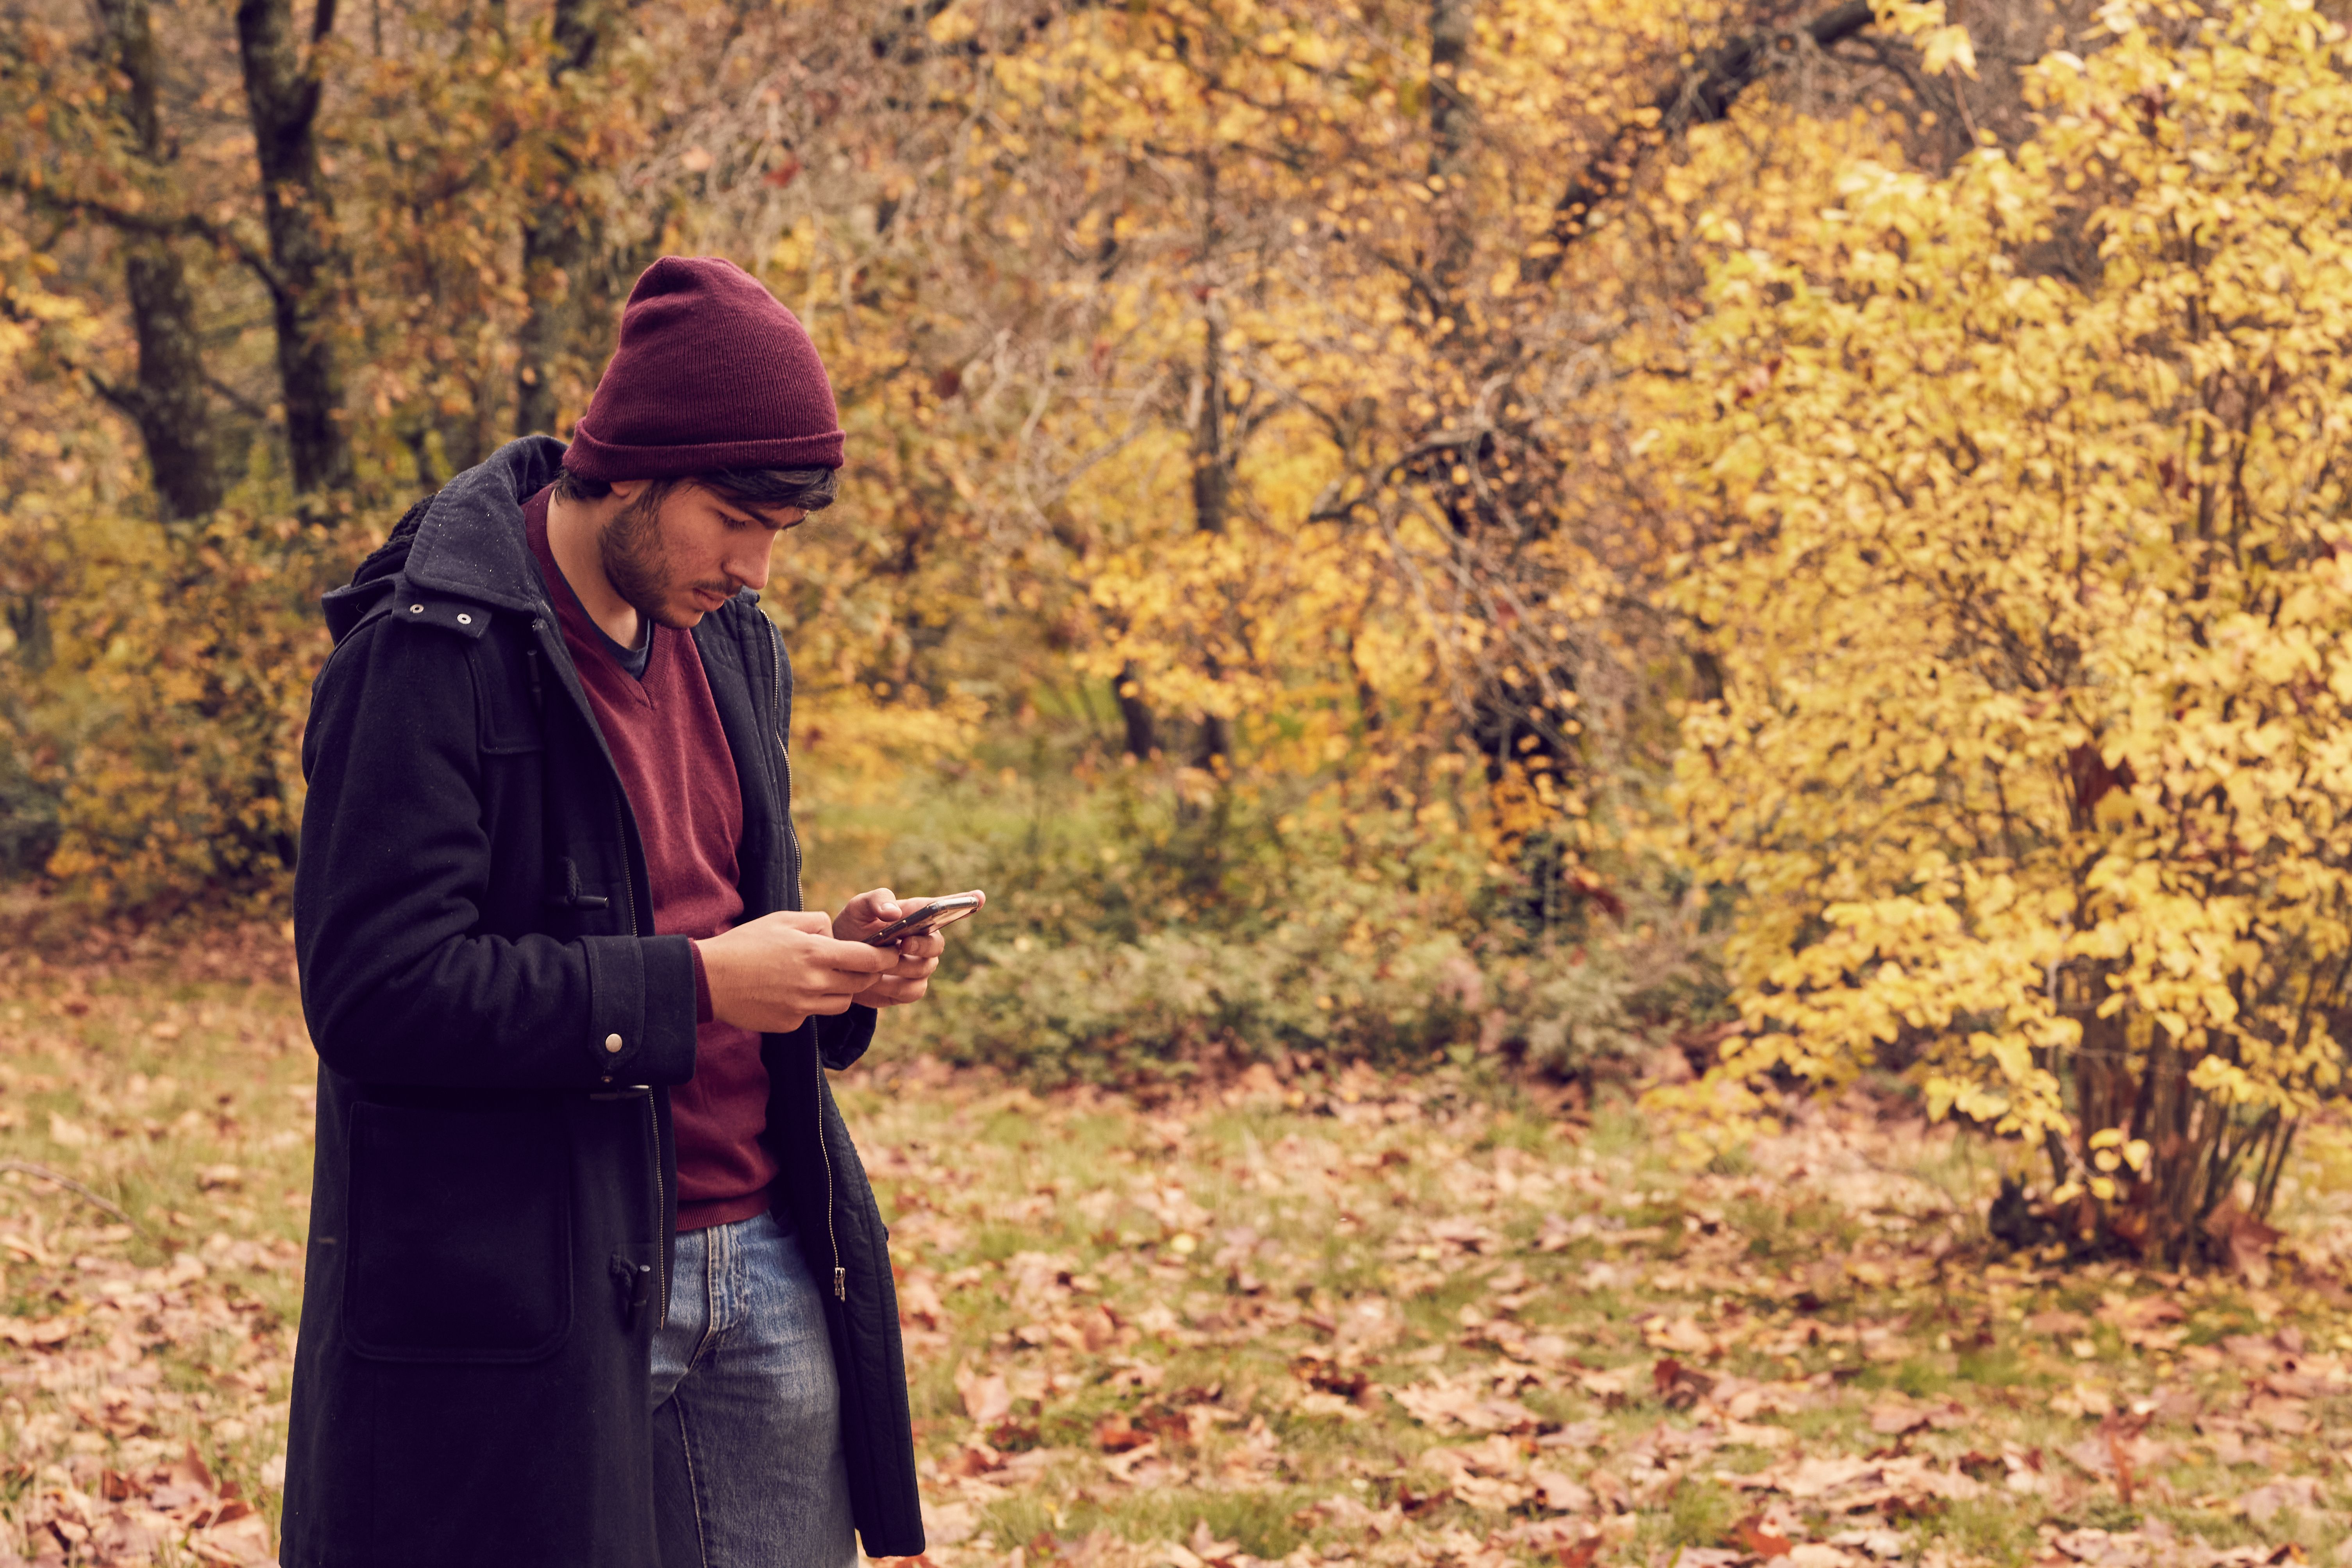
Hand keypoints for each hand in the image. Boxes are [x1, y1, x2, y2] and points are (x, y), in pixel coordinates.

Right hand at [694, 910, 898, 1033]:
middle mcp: (813, 982)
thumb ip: (817, 923)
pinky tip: (792, 990)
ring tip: (825, 975)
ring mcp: (802, 1007)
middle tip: (863, 964)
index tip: (892, 952)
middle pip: (861, 983)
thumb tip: (836, 935)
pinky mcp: (791, 1023)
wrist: (709, 979)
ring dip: (843, 989)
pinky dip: (813, 1003)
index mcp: (815, 953)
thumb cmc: (745, 944)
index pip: (868, 959)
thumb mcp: (782, 920)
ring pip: (842, 1002)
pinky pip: (815, 1013)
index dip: (885, 956)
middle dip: (868, 973)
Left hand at [831, 887, 986, 1009]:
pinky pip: (914, 991)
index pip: (947, 907)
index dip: (966, 901)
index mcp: (916, 915)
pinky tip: (876, 981)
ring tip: (874, 965)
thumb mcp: (857, 908)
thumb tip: (895, 913)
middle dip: (921, 945)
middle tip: (901, 944)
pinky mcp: (908, 989)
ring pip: (925, 969)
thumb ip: (876, 901)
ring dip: (899, 967)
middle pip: (937, 945)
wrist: (835, 963)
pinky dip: (894, 987)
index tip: (979, 897)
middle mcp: (923, 940)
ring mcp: (919, 965)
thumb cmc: (852, 928)